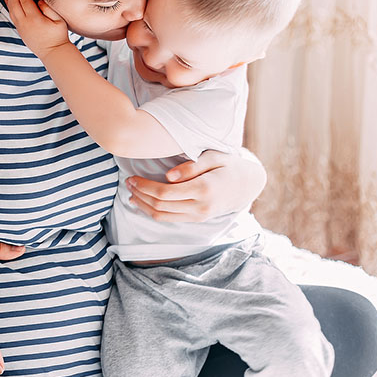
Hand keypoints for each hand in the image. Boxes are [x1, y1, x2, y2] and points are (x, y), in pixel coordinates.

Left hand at [5, 0, 71, 57]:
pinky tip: (15, 1)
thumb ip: (48, 7)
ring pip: (11, 9)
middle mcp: (24, 23)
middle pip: (14, 3)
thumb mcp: (58, 19)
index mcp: (34, 18)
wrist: (53, 52)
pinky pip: (12, 16)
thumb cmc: (58, 35)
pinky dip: (11, 6)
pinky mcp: (20, 31)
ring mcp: (20, 28)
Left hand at [125, 150, 266, 221]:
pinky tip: (143, 202)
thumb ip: (191, 166)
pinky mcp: (197, 219)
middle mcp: (201, 207)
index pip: (165, 193)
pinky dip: (152, 212)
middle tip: (128, 182)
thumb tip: (168, 176)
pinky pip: (169, 219)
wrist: (248, 184)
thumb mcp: (214, 156)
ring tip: (131, 192)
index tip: (132, 177)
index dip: (145, 187)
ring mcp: (199, 216)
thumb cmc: (229, 164)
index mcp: (204, 189)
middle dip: (140, 195)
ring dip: (143, 205)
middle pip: (160, 206)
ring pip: (162, 216)